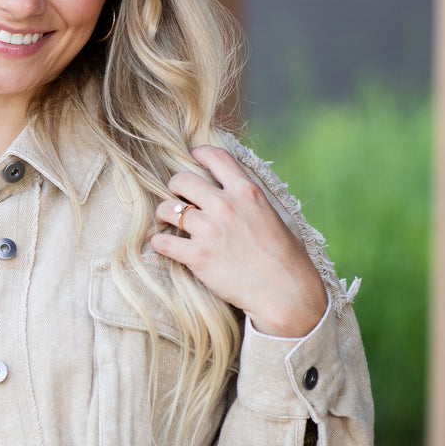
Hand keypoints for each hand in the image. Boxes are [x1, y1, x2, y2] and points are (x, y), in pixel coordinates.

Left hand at [151, 146, 327, 336]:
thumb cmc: (284, 257)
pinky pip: (163, 242)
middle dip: (175, 186)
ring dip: (164, 214)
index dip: (200, 153)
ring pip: (168, 209)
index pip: (216, 157)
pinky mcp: (198, 256)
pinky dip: (159, 243)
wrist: (285, 291)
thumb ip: (250, 201)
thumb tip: (234, 192)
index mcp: (247, 192)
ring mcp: (210, 230)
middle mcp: (226, 206)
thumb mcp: (273, 215)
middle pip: (183, 180)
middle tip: (177, 197)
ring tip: (168, 221)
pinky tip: (164, 245)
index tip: (192, 157)